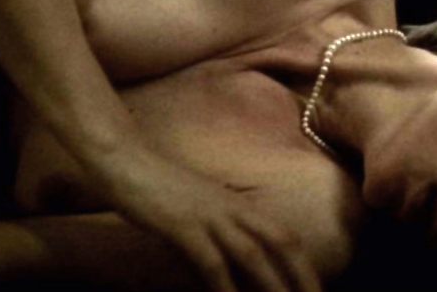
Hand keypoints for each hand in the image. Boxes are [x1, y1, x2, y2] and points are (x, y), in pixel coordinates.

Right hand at [103, 148, 321, 291]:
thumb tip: (230, 262)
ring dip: (273, 287)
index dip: (304, 263)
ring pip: (253, 255)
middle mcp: (232, 207)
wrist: (121, 158)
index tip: (316, 288)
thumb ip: (218, 230)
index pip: (284, 235)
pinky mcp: (183, 226)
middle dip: (302, 276)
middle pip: (282, 242)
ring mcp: (209, 215)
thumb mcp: (197, 207)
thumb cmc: (156, 186)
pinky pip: (212, 263)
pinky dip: (226, 289)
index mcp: (239, 203)